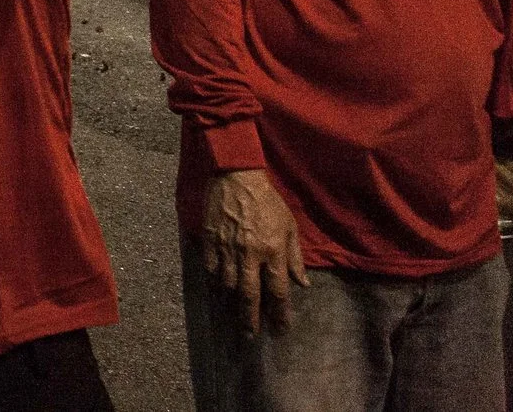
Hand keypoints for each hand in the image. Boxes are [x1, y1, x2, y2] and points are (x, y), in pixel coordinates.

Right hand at [202, 168, 307, 334]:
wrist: (236, 175)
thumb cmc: (267, 201)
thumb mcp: (289, 226)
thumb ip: (295, 257)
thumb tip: (302, 284)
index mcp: (272, 251)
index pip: (278, 291)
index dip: (280, 313)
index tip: (281, 329)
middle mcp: (249, 254)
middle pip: (249, 295)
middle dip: (251, 318)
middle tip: (250, 335)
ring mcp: (227, 248)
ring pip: (227, 284)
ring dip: (231, 302)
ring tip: (232, 315)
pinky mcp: (210, 239)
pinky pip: (210, 267)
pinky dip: (213, 280)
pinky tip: (216, 288)